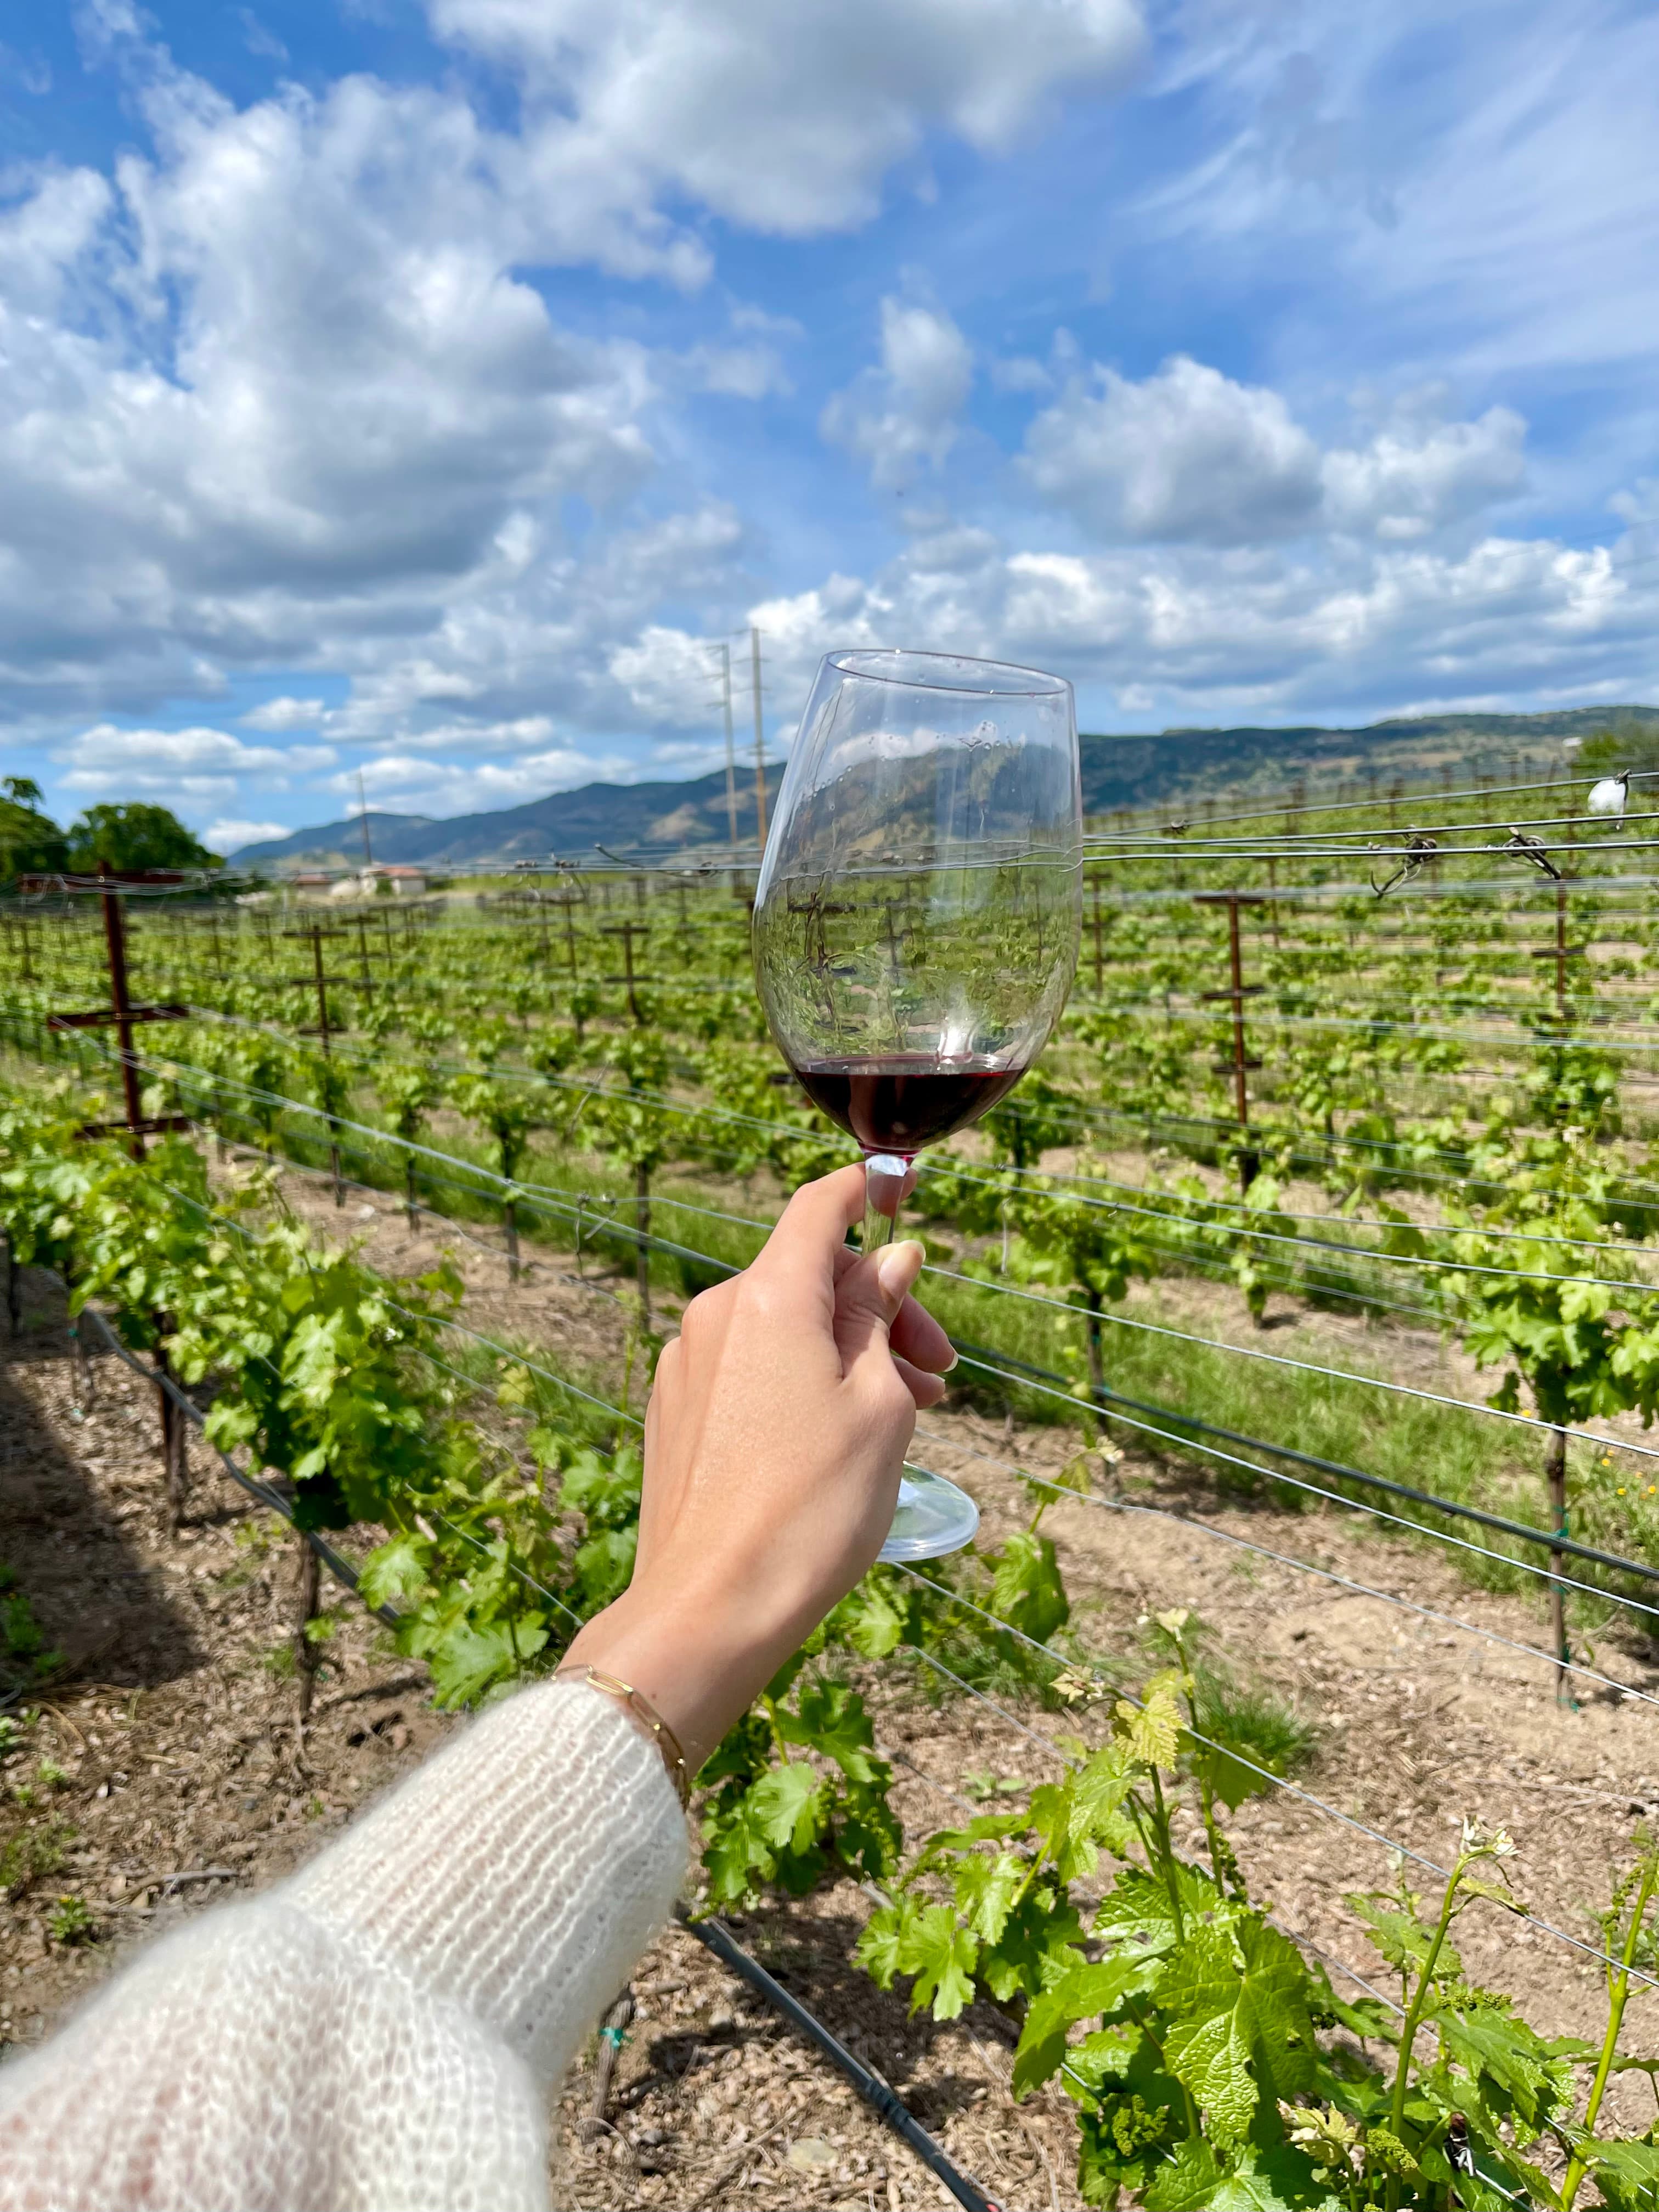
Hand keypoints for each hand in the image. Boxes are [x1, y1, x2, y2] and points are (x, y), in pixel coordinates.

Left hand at [561, 1163, 953, 1770]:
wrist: (710, 1610)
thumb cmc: (810, 1508)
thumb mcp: (878, 1405)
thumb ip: (881, 1318)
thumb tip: (890, 1260)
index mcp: (767, 1297)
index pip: (819, 1208)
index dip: (866, 1191)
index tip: (904, 1190)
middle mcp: (715, 1316)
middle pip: (808, 1277)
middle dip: (880, 1308)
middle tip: (940, 1370)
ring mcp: (687, 1366)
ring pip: (782, 1329)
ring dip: (847, 1352)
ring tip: (905, 1414)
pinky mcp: (675, 1414)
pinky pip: (749, 1370)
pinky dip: (801, 1382)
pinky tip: (839, 1438)